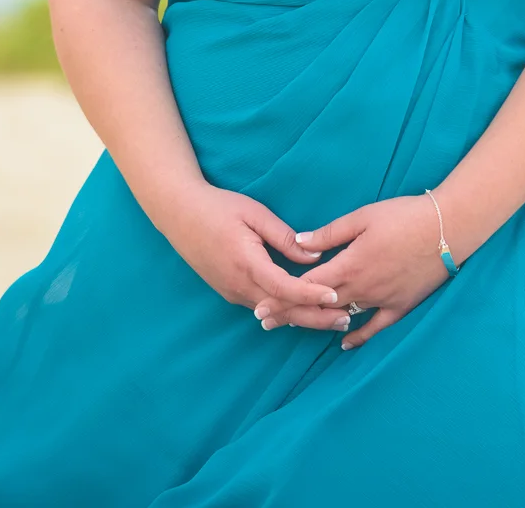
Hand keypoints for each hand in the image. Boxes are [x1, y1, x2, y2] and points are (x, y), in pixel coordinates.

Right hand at [163, 182, 350, 333]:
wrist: (179, 213)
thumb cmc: (219, 207)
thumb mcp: (254, 214)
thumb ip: (284, 237)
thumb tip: (314, 255)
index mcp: (247, 263)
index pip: (285, 289)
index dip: (311, 295)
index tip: (336, 296)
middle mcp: (239, 285)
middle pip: (282, 309)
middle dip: (314, 317)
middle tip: (345, 318)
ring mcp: (232, 292)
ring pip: (272, 312)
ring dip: (301, 316)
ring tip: (332, 317)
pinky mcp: (229, 291)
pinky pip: (261, 306)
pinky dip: (284, 310)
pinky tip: (303, 309)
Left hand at [251, 194, 451, 349]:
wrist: (448, 228)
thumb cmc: (404, 216)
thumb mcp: (363, 217)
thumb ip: (330, 233)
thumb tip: (299, 242)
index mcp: (350, 265)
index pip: (308, 286)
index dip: (282, 297)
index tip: (260, 307)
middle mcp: (363, 288)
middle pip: (320, 306)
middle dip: (292, 313)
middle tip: (266, 322)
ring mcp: (382, 300)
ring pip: (343, 316)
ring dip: (318, 322)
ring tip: (295, 327)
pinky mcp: (401, 306)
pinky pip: (377, 327)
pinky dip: (359, 336)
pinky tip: (345, 343)